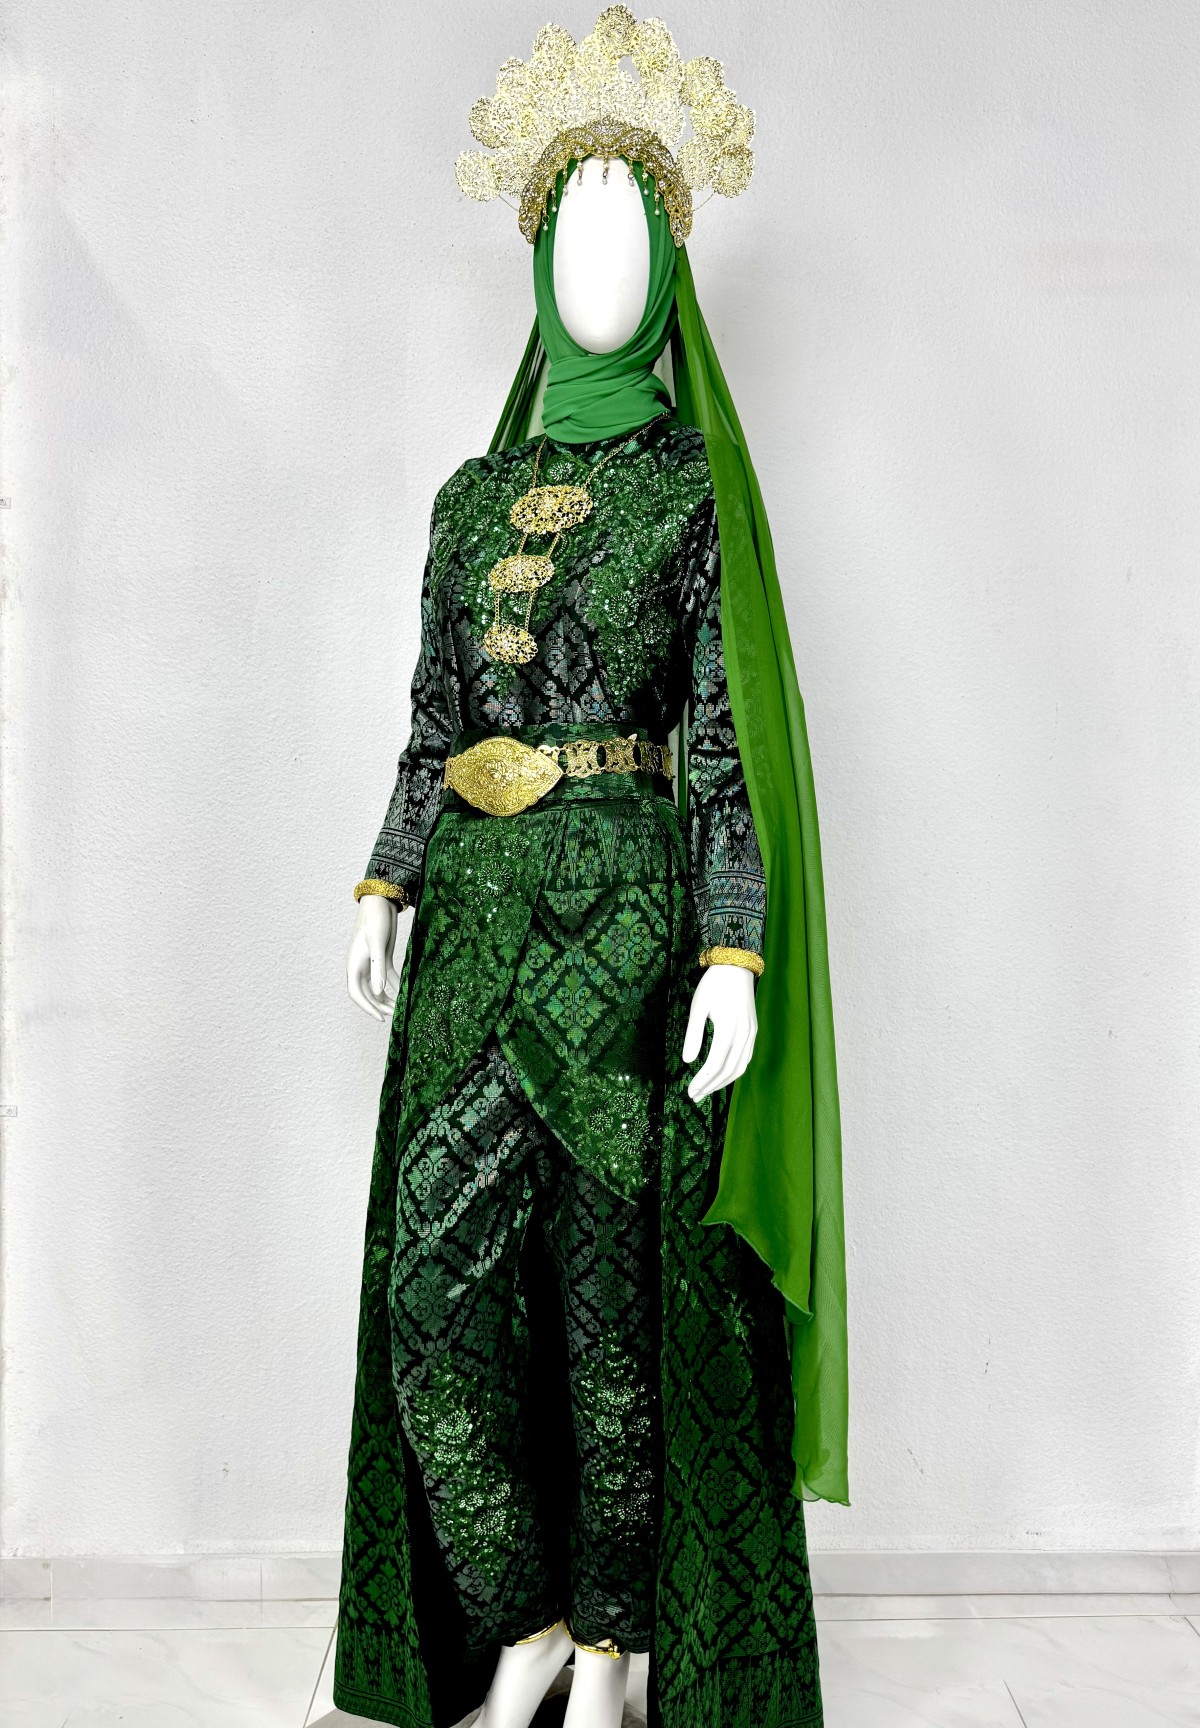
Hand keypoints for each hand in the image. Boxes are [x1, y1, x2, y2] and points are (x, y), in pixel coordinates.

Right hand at [346, 894, 407, 1020]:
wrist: (380, 901)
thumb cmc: (375, 920)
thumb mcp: (377, 944)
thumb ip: (378, 968)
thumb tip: (378, 992)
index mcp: (354, 964)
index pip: (356, 993)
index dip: (367, 1008)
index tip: (381, 1018)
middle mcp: (361, 967)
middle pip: (368, 994)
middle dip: (380, 1006)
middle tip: (396, 1015)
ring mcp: (372, 963)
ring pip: (378, 988)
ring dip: (387, 999)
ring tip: (400, 1009)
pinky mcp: (383, 958)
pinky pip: (388, 978)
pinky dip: (395, 987)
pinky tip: (405, 995)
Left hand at [682, 963, 757, 1100]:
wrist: (736, 966)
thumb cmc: (713, 985)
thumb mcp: (698, 1007)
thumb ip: (693, 1035)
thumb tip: (687, 1061)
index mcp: (728, 1029)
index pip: (715, 1065)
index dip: (702, 1081)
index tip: (689, 1091)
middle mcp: (744, 1035)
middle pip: (728, 1071)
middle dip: (710, 1087)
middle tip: (694, 1096)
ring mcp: (751, 1034)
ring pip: (740, 1067)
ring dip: (723, 1083)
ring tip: (706, 1090)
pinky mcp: (753, 1031)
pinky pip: (746, 1058)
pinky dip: (734, 1071)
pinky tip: (722, 1075)